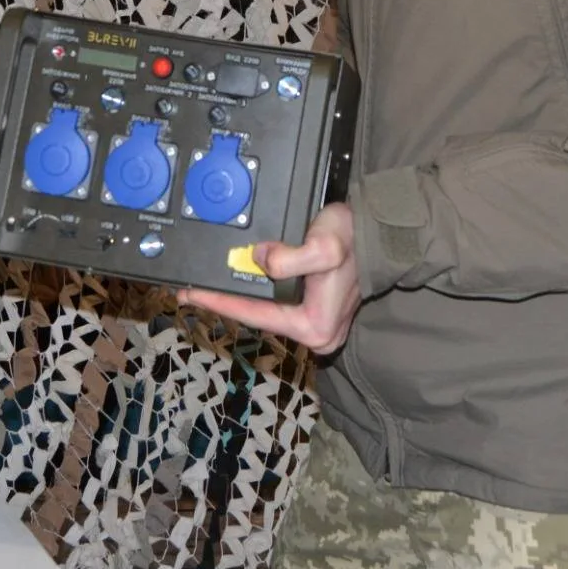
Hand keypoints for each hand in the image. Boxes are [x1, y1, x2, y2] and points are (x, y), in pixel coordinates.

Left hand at [179, 203, 359, 354]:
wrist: (378, 233)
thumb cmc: (352, 239)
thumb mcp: (322, 246)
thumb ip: (289, 258)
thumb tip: (259, 259)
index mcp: (313, 326)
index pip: (253, 316)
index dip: (218, 303)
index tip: (190, 294)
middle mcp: (317, 335)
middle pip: (258, 318)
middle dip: (225, 302)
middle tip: (191, 290)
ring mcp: (318, 326)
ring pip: (267, 312)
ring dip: (239, 299)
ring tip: (207, 288)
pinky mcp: (317, 313)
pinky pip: (277, 305)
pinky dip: (256, 294)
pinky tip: (240, 284)